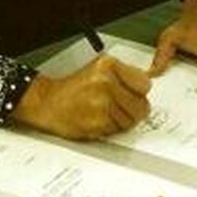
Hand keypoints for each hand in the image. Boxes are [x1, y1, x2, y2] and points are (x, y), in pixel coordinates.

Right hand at [12, 55, 150, 139]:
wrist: (48, 102)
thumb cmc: (74, 87)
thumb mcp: (99, 69)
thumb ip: (124, 74)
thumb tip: (148, 82)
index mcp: (108, 66)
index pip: (144, 84)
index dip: (140, 92)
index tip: (135, 93)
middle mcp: (106, 83)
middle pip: (141, 105)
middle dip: (134, 109)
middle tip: (123, 107)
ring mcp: (101, 104)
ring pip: (131, 121)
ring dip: (123, 120)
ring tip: (108, 112)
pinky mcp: (96, 123)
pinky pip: (117, 130)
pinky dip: (112, 129)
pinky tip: (100, 119)